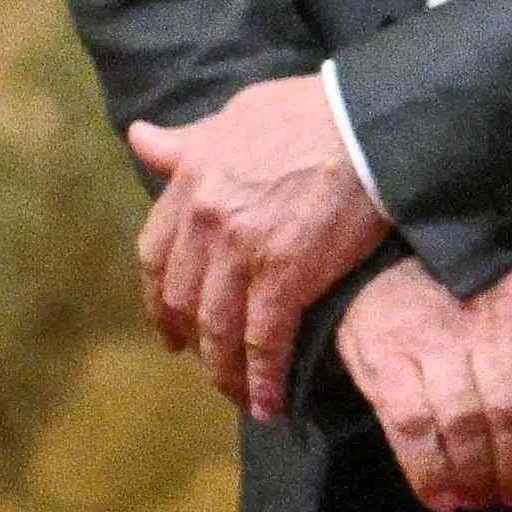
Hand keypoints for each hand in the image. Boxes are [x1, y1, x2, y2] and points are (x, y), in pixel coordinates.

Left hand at [127, 76, 394, 405]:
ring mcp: (243, 253)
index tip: (171, 325)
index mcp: (191, 184)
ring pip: (219, 330)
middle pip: (186, 301)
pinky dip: (262, 377)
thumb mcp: (239, 115)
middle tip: (209, 367)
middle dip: (194, 342)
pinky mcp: (287, 277)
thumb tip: (140, 138)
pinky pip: (264, 340)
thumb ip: (191, 139)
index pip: (156, 255)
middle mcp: (206, 223)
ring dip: (227, 373)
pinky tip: (269, 402)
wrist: (371, 123)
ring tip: (242, 397)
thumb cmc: (315, 109)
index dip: (160, 298)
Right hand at [344, 258, 511, 511]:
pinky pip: (410, 424)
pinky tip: (441, 496)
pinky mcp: (384, 359)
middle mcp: (486, 324)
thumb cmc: (472, 307)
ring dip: (475, 473)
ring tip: (481, 498)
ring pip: (463, 419)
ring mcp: (432, 340)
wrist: (389, 269)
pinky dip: (428, 469)